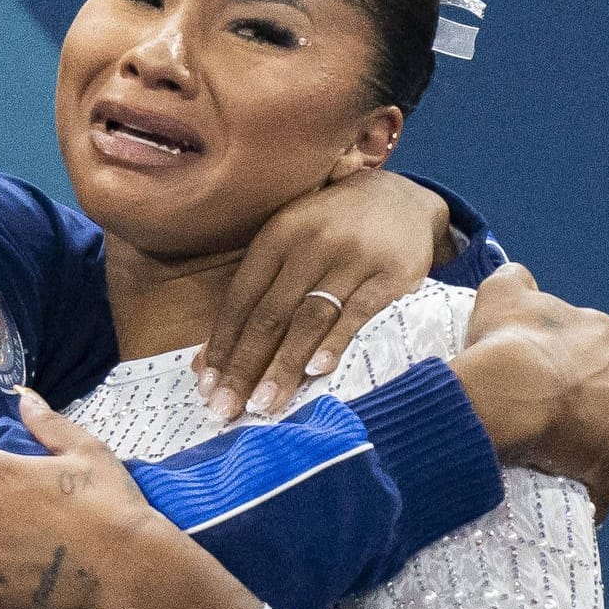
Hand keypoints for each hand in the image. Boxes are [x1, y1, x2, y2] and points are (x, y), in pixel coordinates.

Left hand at [197, 170, 453, 417]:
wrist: (402, 200)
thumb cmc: (332, 231)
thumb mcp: (290, 245)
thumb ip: (257, 294)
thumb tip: (209, 360)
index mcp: (278, 233)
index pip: (242, 298)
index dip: (223, 344)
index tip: (207, 386)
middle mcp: (312, 242)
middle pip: (270, 314)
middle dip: (245, 366)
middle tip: (226, 408)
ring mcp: (353, 257)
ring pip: (309, 319)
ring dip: (283, 366)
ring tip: (264, 404)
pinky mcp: (391, 274)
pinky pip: (357, 314)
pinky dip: (335, 344)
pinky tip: (316, 373)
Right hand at [448, 263, 608, 519]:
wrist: (504, 393)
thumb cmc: (504, 342)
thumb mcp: (502, 291)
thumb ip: (516, 277)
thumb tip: (521, 277)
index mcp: (600, 332)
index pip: (588, 343)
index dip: (560, 355)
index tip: (534, 367)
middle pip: (604, 387)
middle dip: (581, 397)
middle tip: (537, 407)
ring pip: (605, 432)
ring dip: (584, 440)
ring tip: (544, 449)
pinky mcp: (605, 464)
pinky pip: (603, 484)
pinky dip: (592, 492)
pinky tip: (574, 499)